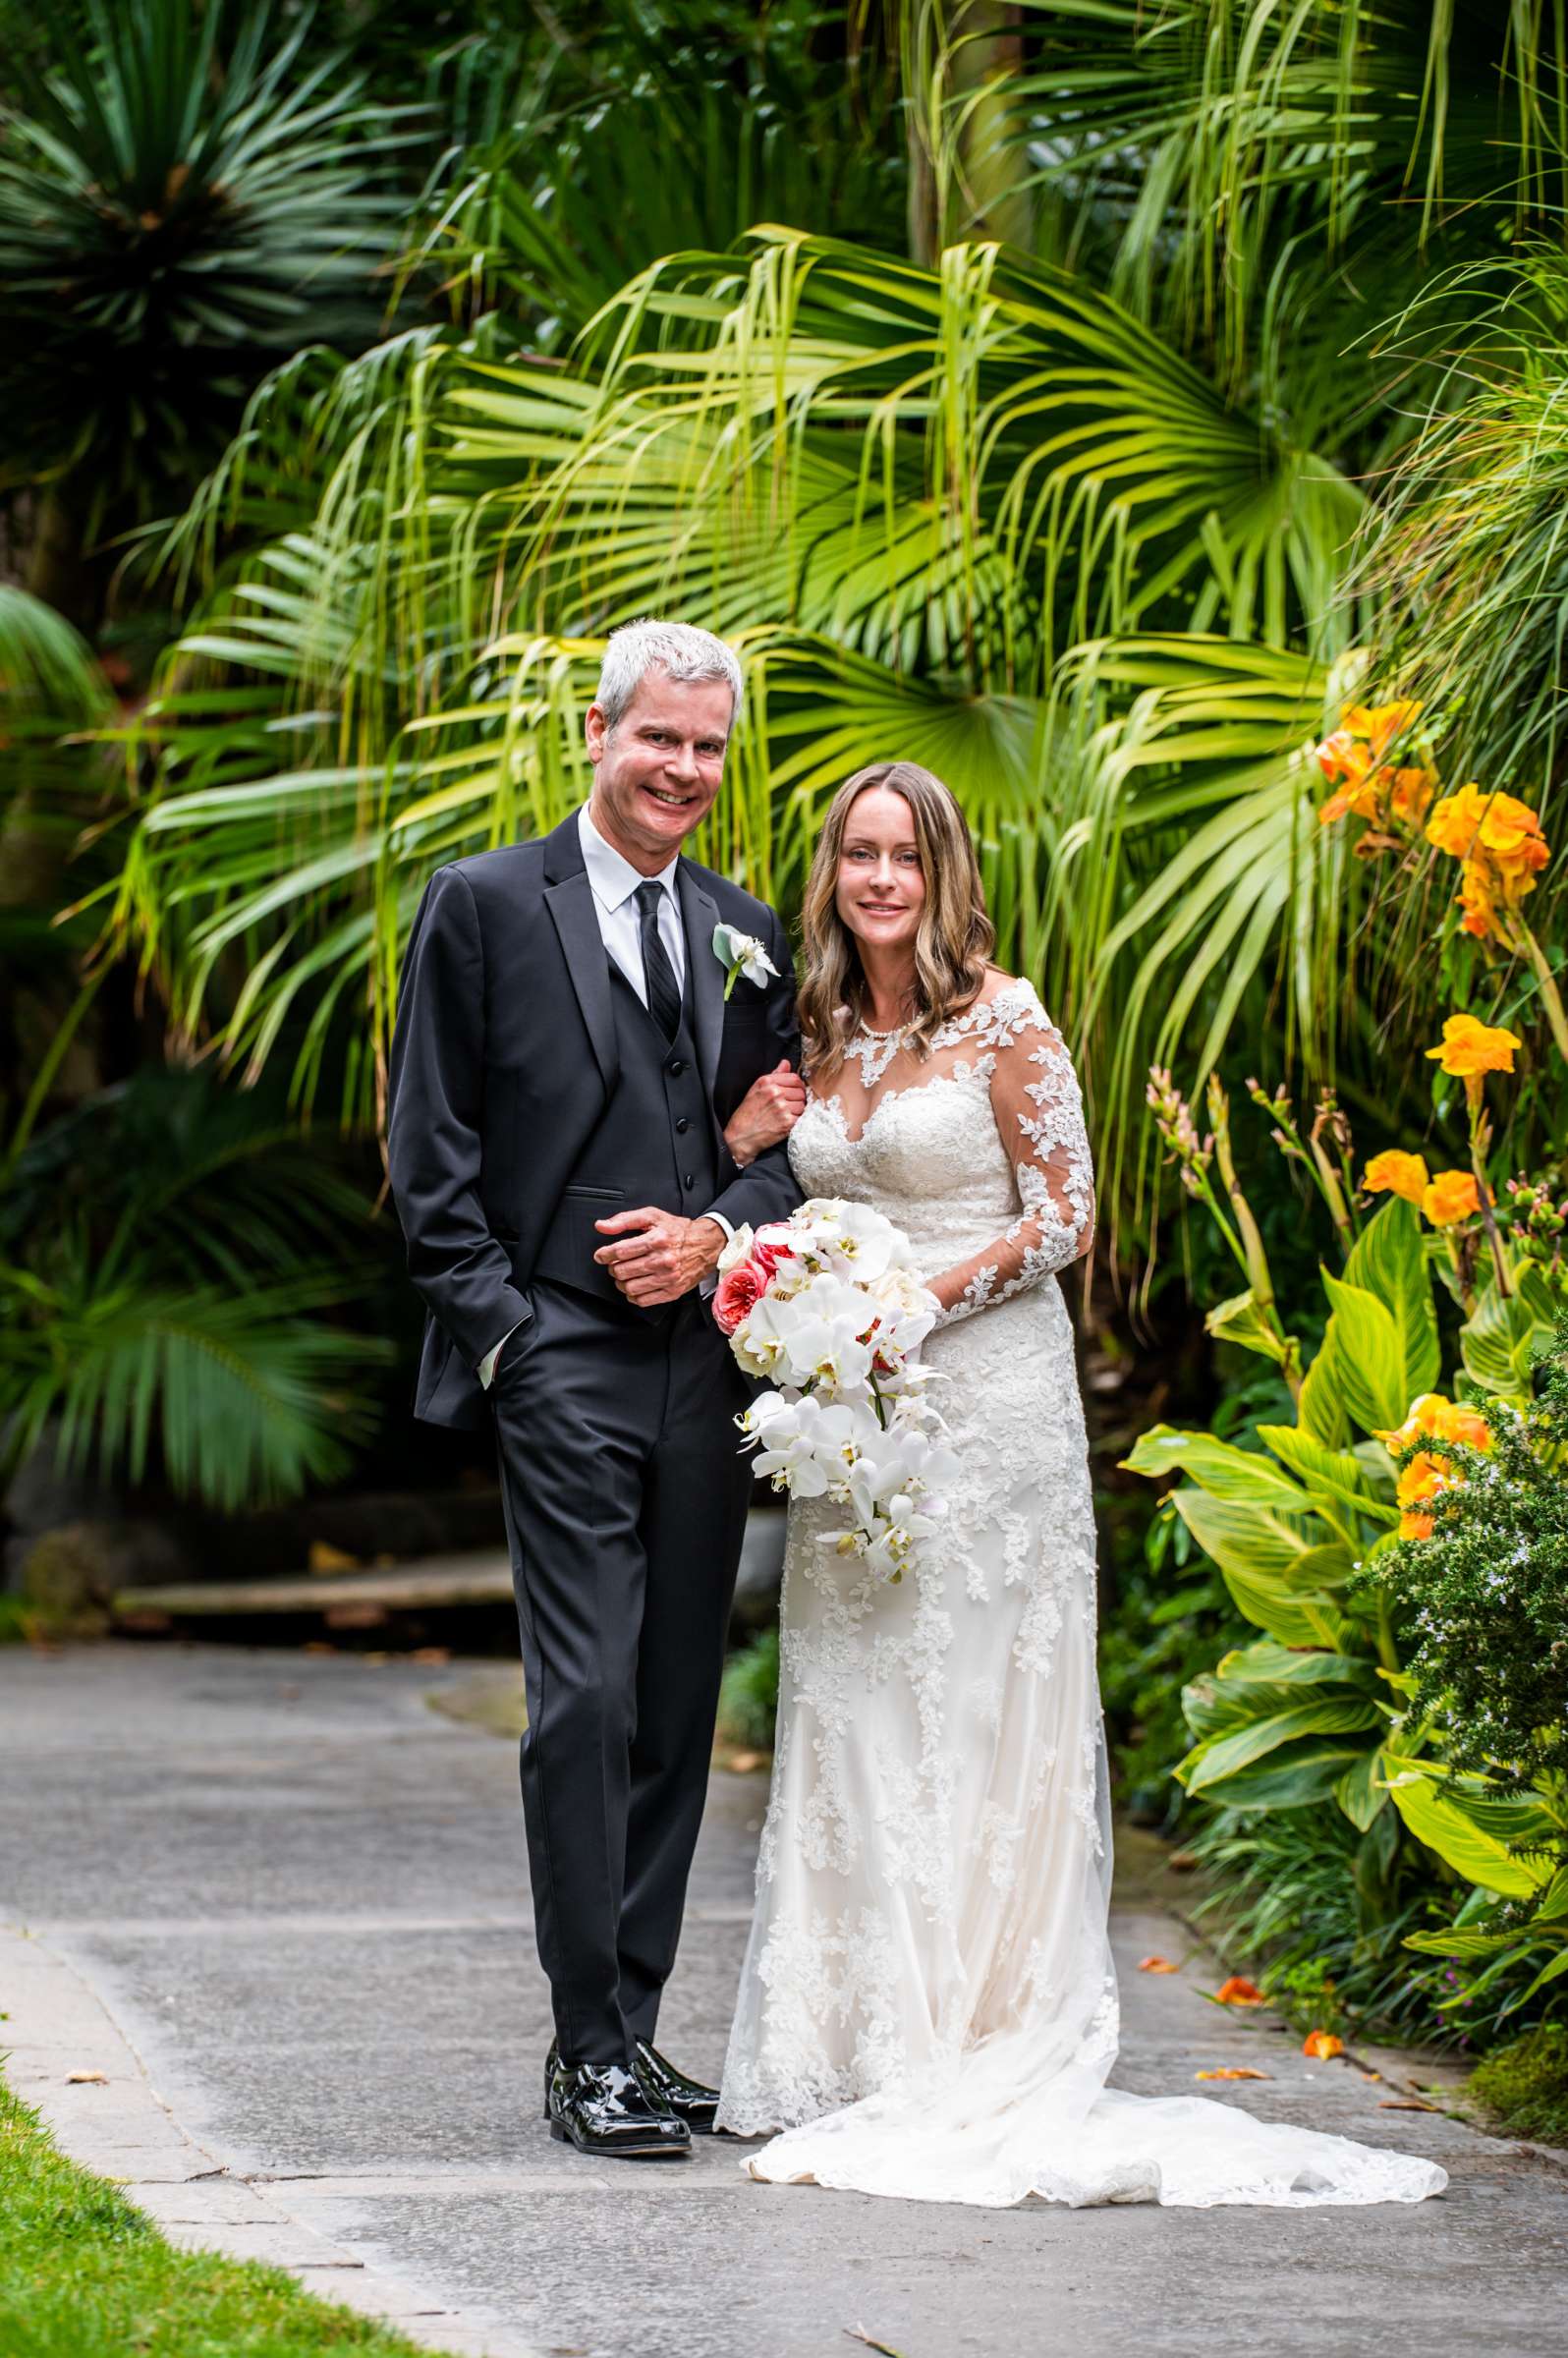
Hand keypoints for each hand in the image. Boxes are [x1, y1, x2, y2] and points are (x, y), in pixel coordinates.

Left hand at [592, 1207, 724, 1304]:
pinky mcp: (672, 1291)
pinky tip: (636, 1285)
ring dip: (621, 1282)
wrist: (706, 1245)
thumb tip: (602, 1226)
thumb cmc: (678, 1230)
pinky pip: (643, 1300)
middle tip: (615, 1264)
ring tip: (624, 1275)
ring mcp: (668, 1278)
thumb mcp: (652, 1216)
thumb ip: (624, 1220)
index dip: (605, 1254)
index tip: (601, 1255)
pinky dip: (634, 1295)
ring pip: (630, 1288)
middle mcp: (663, 1260)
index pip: (620, 1251)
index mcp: (657, 1240)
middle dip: (613, 1268)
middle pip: (622, 1271)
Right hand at [723, 1059, 806, 1167]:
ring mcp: (782, 1108)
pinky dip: (796, 1121)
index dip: (797, 1085)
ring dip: (797, 1111)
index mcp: (767, 1082)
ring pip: (802, 1105)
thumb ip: (774, 1075)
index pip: (794, 1078)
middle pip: (800, 1091)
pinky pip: (801, 1117)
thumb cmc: (746, 1114)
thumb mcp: (756, 1089)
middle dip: (797, 1099)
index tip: (794, 1092)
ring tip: (786, 1115)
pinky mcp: (787, 1122)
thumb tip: (786, 1063)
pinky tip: (786, 1123)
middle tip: (789, 1106)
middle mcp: (775, 1093)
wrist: (740, 1136)